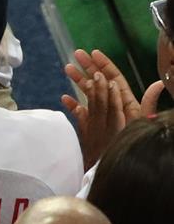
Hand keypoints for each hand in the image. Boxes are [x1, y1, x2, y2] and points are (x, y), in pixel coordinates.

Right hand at [62, 48, 163, 166]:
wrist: (124, 170)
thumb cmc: (134, 145)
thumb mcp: (143, 122)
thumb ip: (149, 103)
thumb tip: (159, 84)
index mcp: (126, 103)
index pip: (114, 78)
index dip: (105, 65)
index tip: (94, 53)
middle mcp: (113, 107)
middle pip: (100, 82)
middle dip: (88, 66)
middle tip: (77, 53)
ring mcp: (101, 117)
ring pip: (88, 94)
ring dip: (78, 81)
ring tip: (67, 68)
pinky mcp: (92, 129)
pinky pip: (81, 114)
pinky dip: (72, 105)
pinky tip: (64, 98)